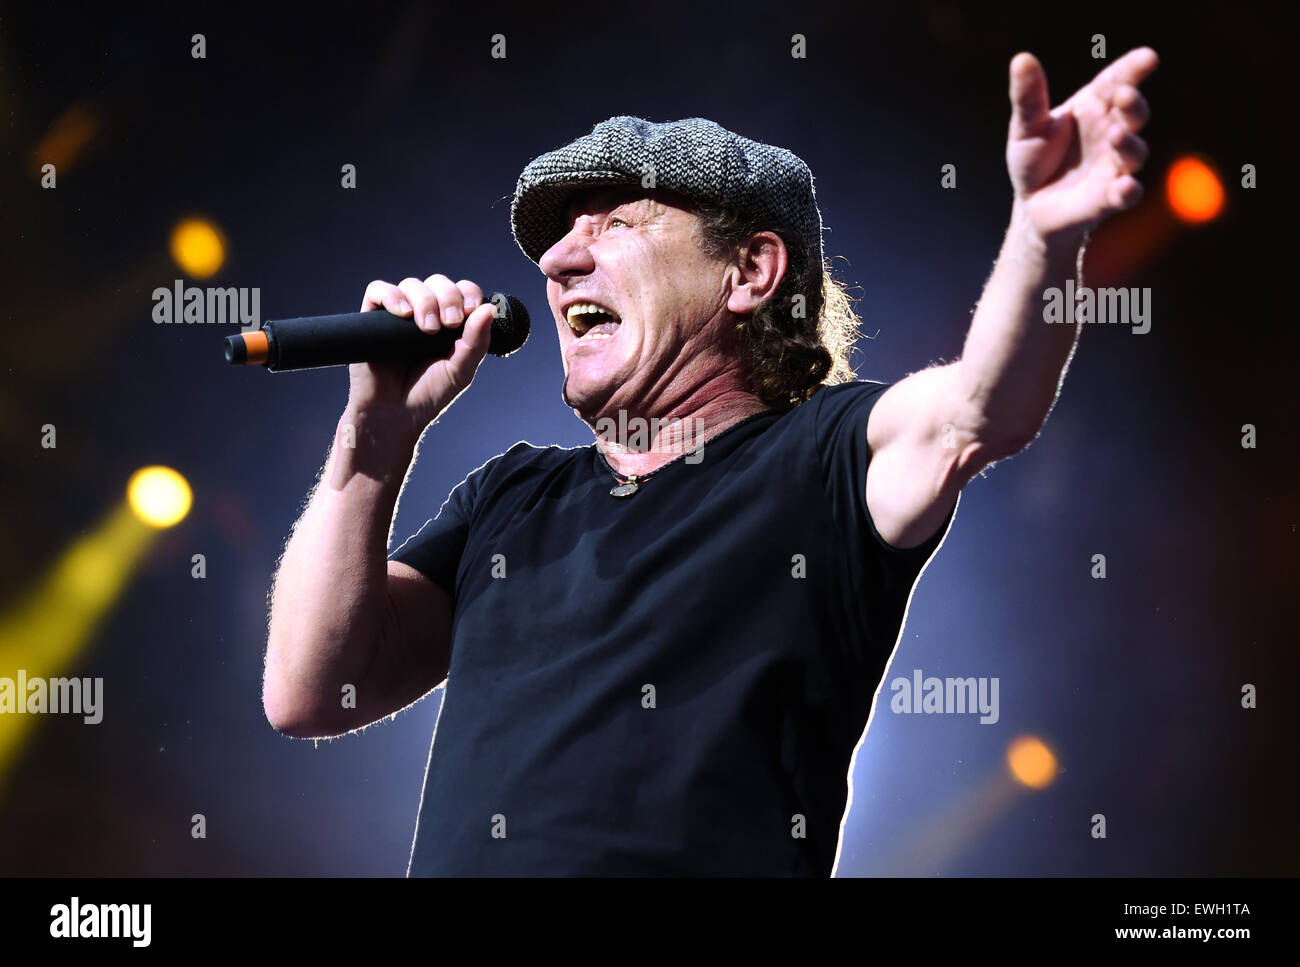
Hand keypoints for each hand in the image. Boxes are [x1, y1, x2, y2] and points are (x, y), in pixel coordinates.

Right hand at [349, 274, 495, 441]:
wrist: (393, 415)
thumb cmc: (428, 394)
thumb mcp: (461, 370)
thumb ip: (476, 341)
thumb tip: (490, 309)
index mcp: (450, 323)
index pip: (462, 292)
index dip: (469, 294)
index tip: (472, 311)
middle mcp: (425, 314)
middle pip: (438, 283)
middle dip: (448, 297)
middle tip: (450, 323)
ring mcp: (398, 314)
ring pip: (412, 285)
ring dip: (425, 301)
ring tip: (426, 328)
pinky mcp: (371, 318)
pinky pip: (378, 290)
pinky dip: (392, 296)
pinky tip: (403, 313)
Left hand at [1006, 47, 1157, 241]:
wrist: (1030, 206)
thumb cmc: (1035, 160)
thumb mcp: (1026, 127)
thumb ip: (1028, 98)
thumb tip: (1022, 59)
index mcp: (1093, 107)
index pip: (1116, 83)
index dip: (1133, 69)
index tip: (1148, 57)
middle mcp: (1110, 133)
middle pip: (1133, 114)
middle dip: (1133, 104)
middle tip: (1124, 95)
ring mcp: (1113, 166)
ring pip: (1134, 152)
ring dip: (1128, 144)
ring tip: (1115, 136)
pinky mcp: (1109, 198)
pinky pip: (1126, 194)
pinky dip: (1128, 191)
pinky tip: (1124, 186)